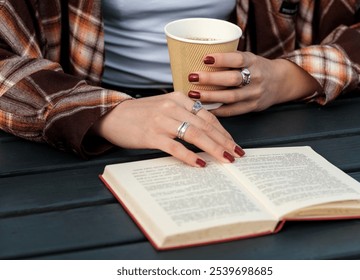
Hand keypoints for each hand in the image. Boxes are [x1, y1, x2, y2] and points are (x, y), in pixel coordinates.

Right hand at [91, 92, 244, 166]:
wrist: (111, 115)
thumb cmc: (140, 114)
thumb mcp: (165, 106)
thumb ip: (185, 115)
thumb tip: (207, 133)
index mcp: (179, 98)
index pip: (208, 116)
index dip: (224, 131)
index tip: (233, 143)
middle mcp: (172, 106)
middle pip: (205, 125)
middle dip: (224, 141)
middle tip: (237, 154)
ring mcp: (162, 120)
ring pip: (195, 135)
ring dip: (213, 148)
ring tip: (226, 159)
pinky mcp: (151, 135)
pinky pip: (175, 147)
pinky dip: (190, 156)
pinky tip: (201, 164)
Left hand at [187, 52, 320, 115]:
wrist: (280, 82)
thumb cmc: (256, 68)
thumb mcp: (248, 58)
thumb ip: (230, 59)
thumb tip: (197, 56)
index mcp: (253, 61)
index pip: (238, 59)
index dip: (222, 59)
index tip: (205, 58)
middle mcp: (255, 78)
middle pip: (232, 79)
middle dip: (210, 79)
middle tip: (192, 77)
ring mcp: (254, 94)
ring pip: (230, 97)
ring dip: (210, 96)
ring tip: (193, 94)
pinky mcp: (252, 107)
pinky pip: (232, 111)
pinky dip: (217, 110)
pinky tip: (204, 107)